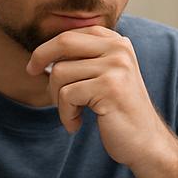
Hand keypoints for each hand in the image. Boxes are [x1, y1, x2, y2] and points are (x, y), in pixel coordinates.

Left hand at [26, 27, 177, 171]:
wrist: (145, 143)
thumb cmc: (118, 113)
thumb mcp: (104, 78)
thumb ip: (83, 60)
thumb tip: (42, 53)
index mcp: (117, 43)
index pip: (72, 33)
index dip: (48, 47)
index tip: (35, 64)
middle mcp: (119, 49)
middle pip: (64, 42)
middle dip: (40, 57)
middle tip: (31, 73)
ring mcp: (116, 66)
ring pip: (60, 72)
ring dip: (57, 99)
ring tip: (72, 114)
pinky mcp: (109, 87)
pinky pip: (66, 95)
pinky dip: (65, 114)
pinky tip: (76, 125)